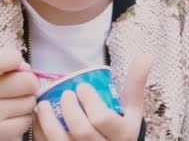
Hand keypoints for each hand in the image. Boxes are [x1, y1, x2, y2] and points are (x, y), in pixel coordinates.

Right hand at [0, 47, 39, 140]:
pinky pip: (27, 120)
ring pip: (30, 102)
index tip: (15, 63)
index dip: (14, 59)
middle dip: (29, 83)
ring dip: (27, 102)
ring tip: (11, 103)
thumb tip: (30, 71)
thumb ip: (7, 62)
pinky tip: (10, 117)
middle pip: (28, 82)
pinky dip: (23, 118)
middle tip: (19, 87)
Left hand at [34, 55, 152, 140]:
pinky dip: (41, 132)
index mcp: (122, 135)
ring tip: (45, 104)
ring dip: (48, 120)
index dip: (88, 99)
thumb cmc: (121, 129)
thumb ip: (136, 84)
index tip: (82, 87)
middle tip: (66, 94)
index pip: (101, 118)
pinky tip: (41, 119)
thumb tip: (147, 55)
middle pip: (81, 130)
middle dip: (69, 107)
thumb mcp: (133, 109)